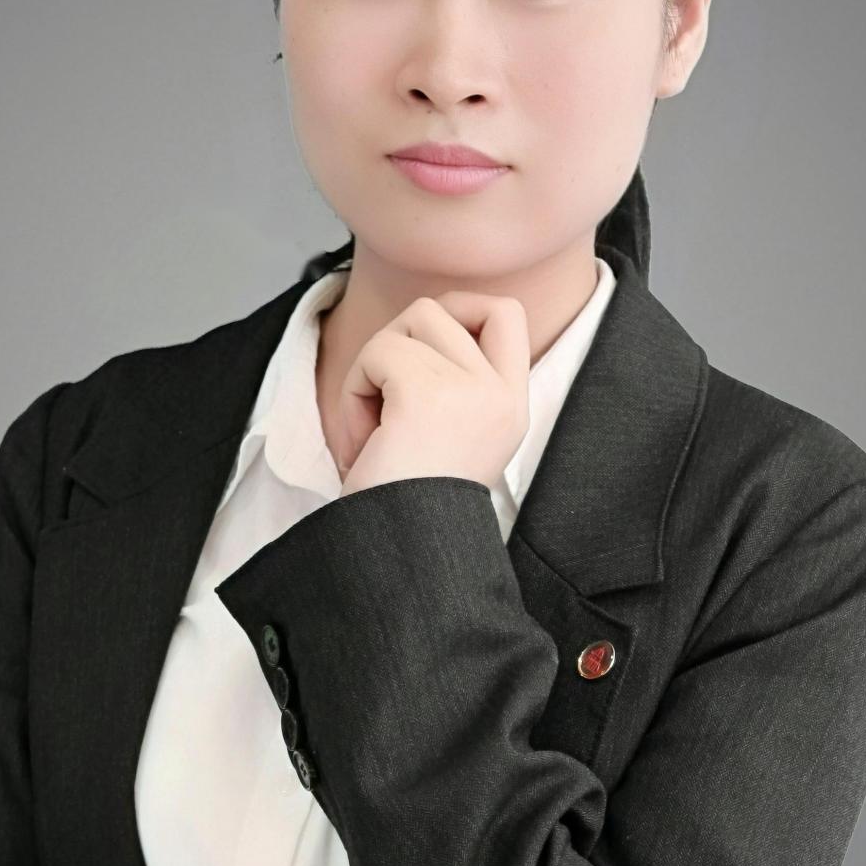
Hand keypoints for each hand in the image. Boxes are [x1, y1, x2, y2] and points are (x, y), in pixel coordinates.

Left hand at [335, 291, 529, 496]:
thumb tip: (417, 322)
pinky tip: (362, 443)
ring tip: (371, 430)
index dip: (459, 309)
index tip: (422, 349)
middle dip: (395, 343)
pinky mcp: (427, 396)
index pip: (507, 312)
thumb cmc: (405, 505)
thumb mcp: (449, 434)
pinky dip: (354, 393)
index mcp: (512, 407)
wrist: (400, 556)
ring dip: (371, 370)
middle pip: (437, 308)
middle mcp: (501, 396)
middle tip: (384, 400)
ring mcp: (470, 392)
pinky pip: (376, 355)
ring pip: (404, 325)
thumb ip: (450, 380)